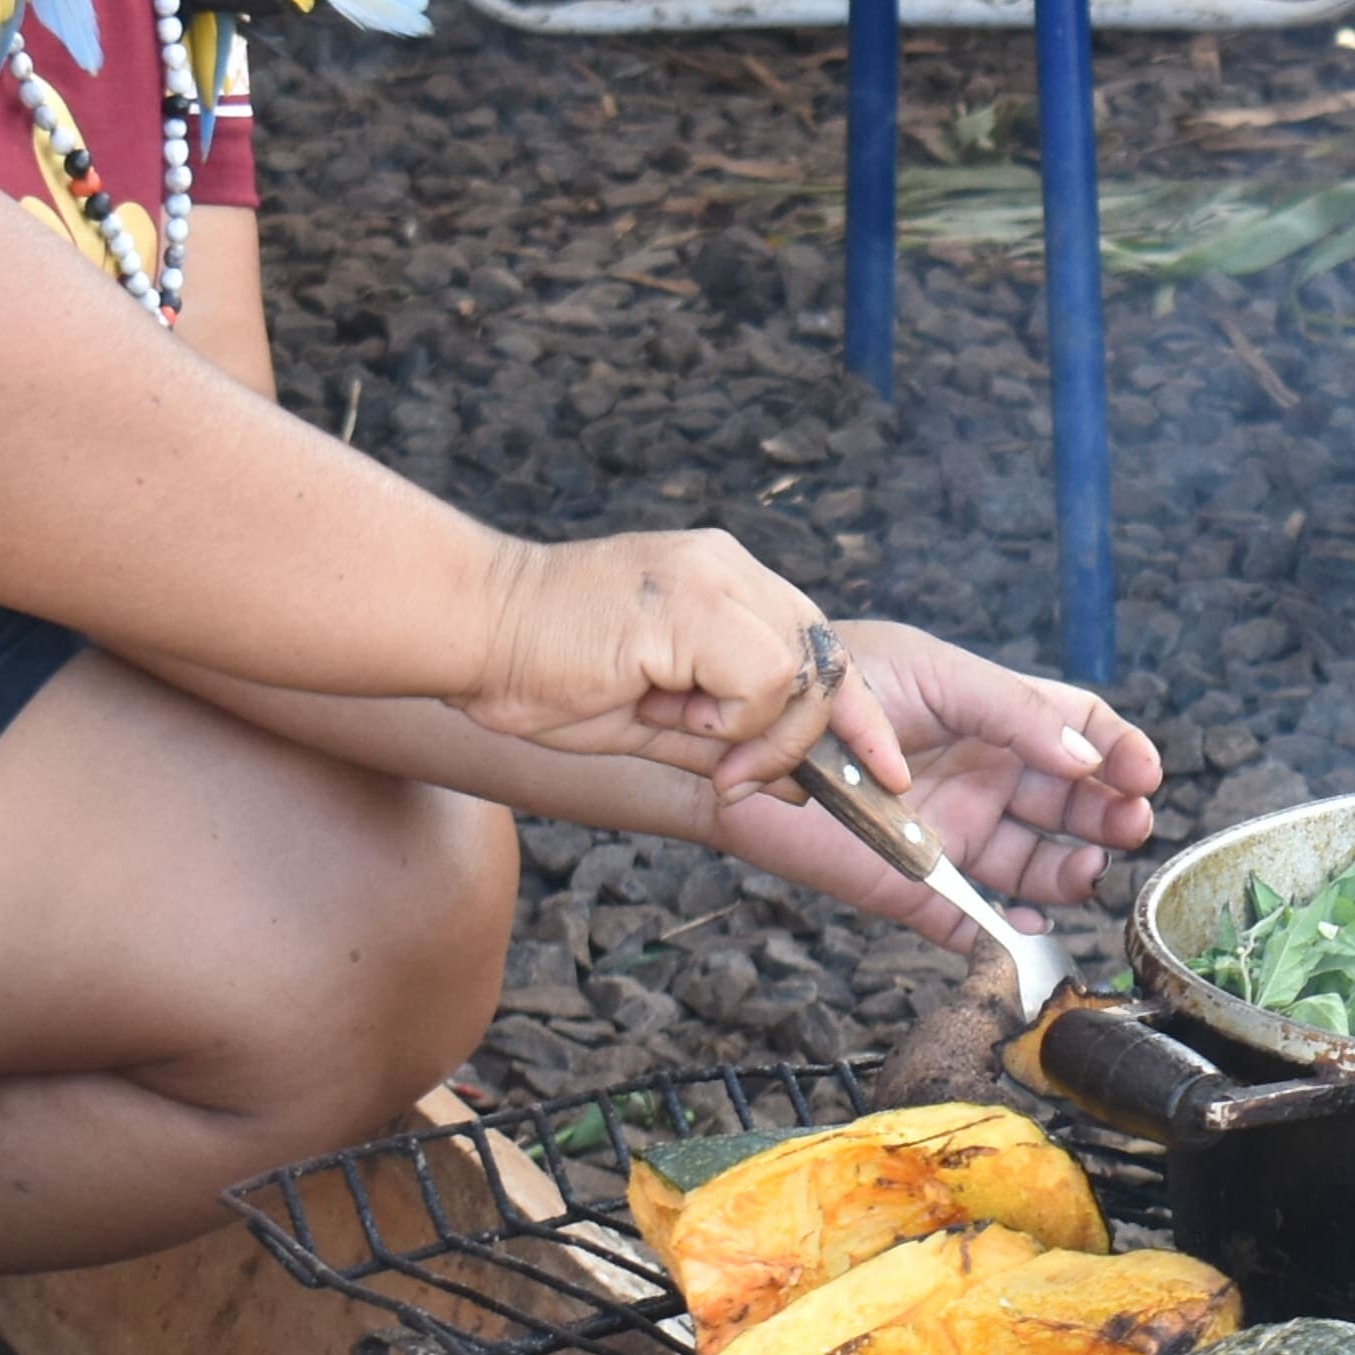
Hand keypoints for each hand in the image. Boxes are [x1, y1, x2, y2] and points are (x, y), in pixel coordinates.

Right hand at [459, 527, 848, 797]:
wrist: (471, 630)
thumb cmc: (543, 671)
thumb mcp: (656, 718)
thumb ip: (728, 742)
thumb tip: (800, 786)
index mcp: (725, 584)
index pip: (820, 648)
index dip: (857, 715)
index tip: (884, 774)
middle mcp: (731, 568)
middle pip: (827, 661)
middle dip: (815, 741)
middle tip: (742, 782)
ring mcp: (716, 576)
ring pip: (801, 674)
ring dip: (755, 732)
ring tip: (680, 729)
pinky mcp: (694, 601)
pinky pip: (762, 677)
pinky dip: (728, 717)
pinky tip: (665, 708)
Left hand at [711, 627, 1166, 953]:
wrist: (749, 739)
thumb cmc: (839, 687)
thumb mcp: (938, 674)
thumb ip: (1014, 712)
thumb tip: (1087, 756)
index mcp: (997, 719)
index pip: (1081, 734)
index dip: (1119, 751)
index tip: (1143, 772)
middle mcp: (986, 780)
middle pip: (1073, 805)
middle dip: (1109, 815)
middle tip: (1128, 824)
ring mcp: (956, 837)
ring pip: (1037, 869)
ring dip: (1071, 873)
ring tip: (1083, 870)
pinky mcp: (917, 888)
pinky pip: (974, 925)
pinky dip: (1007, 936)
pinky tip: (1029, 924)